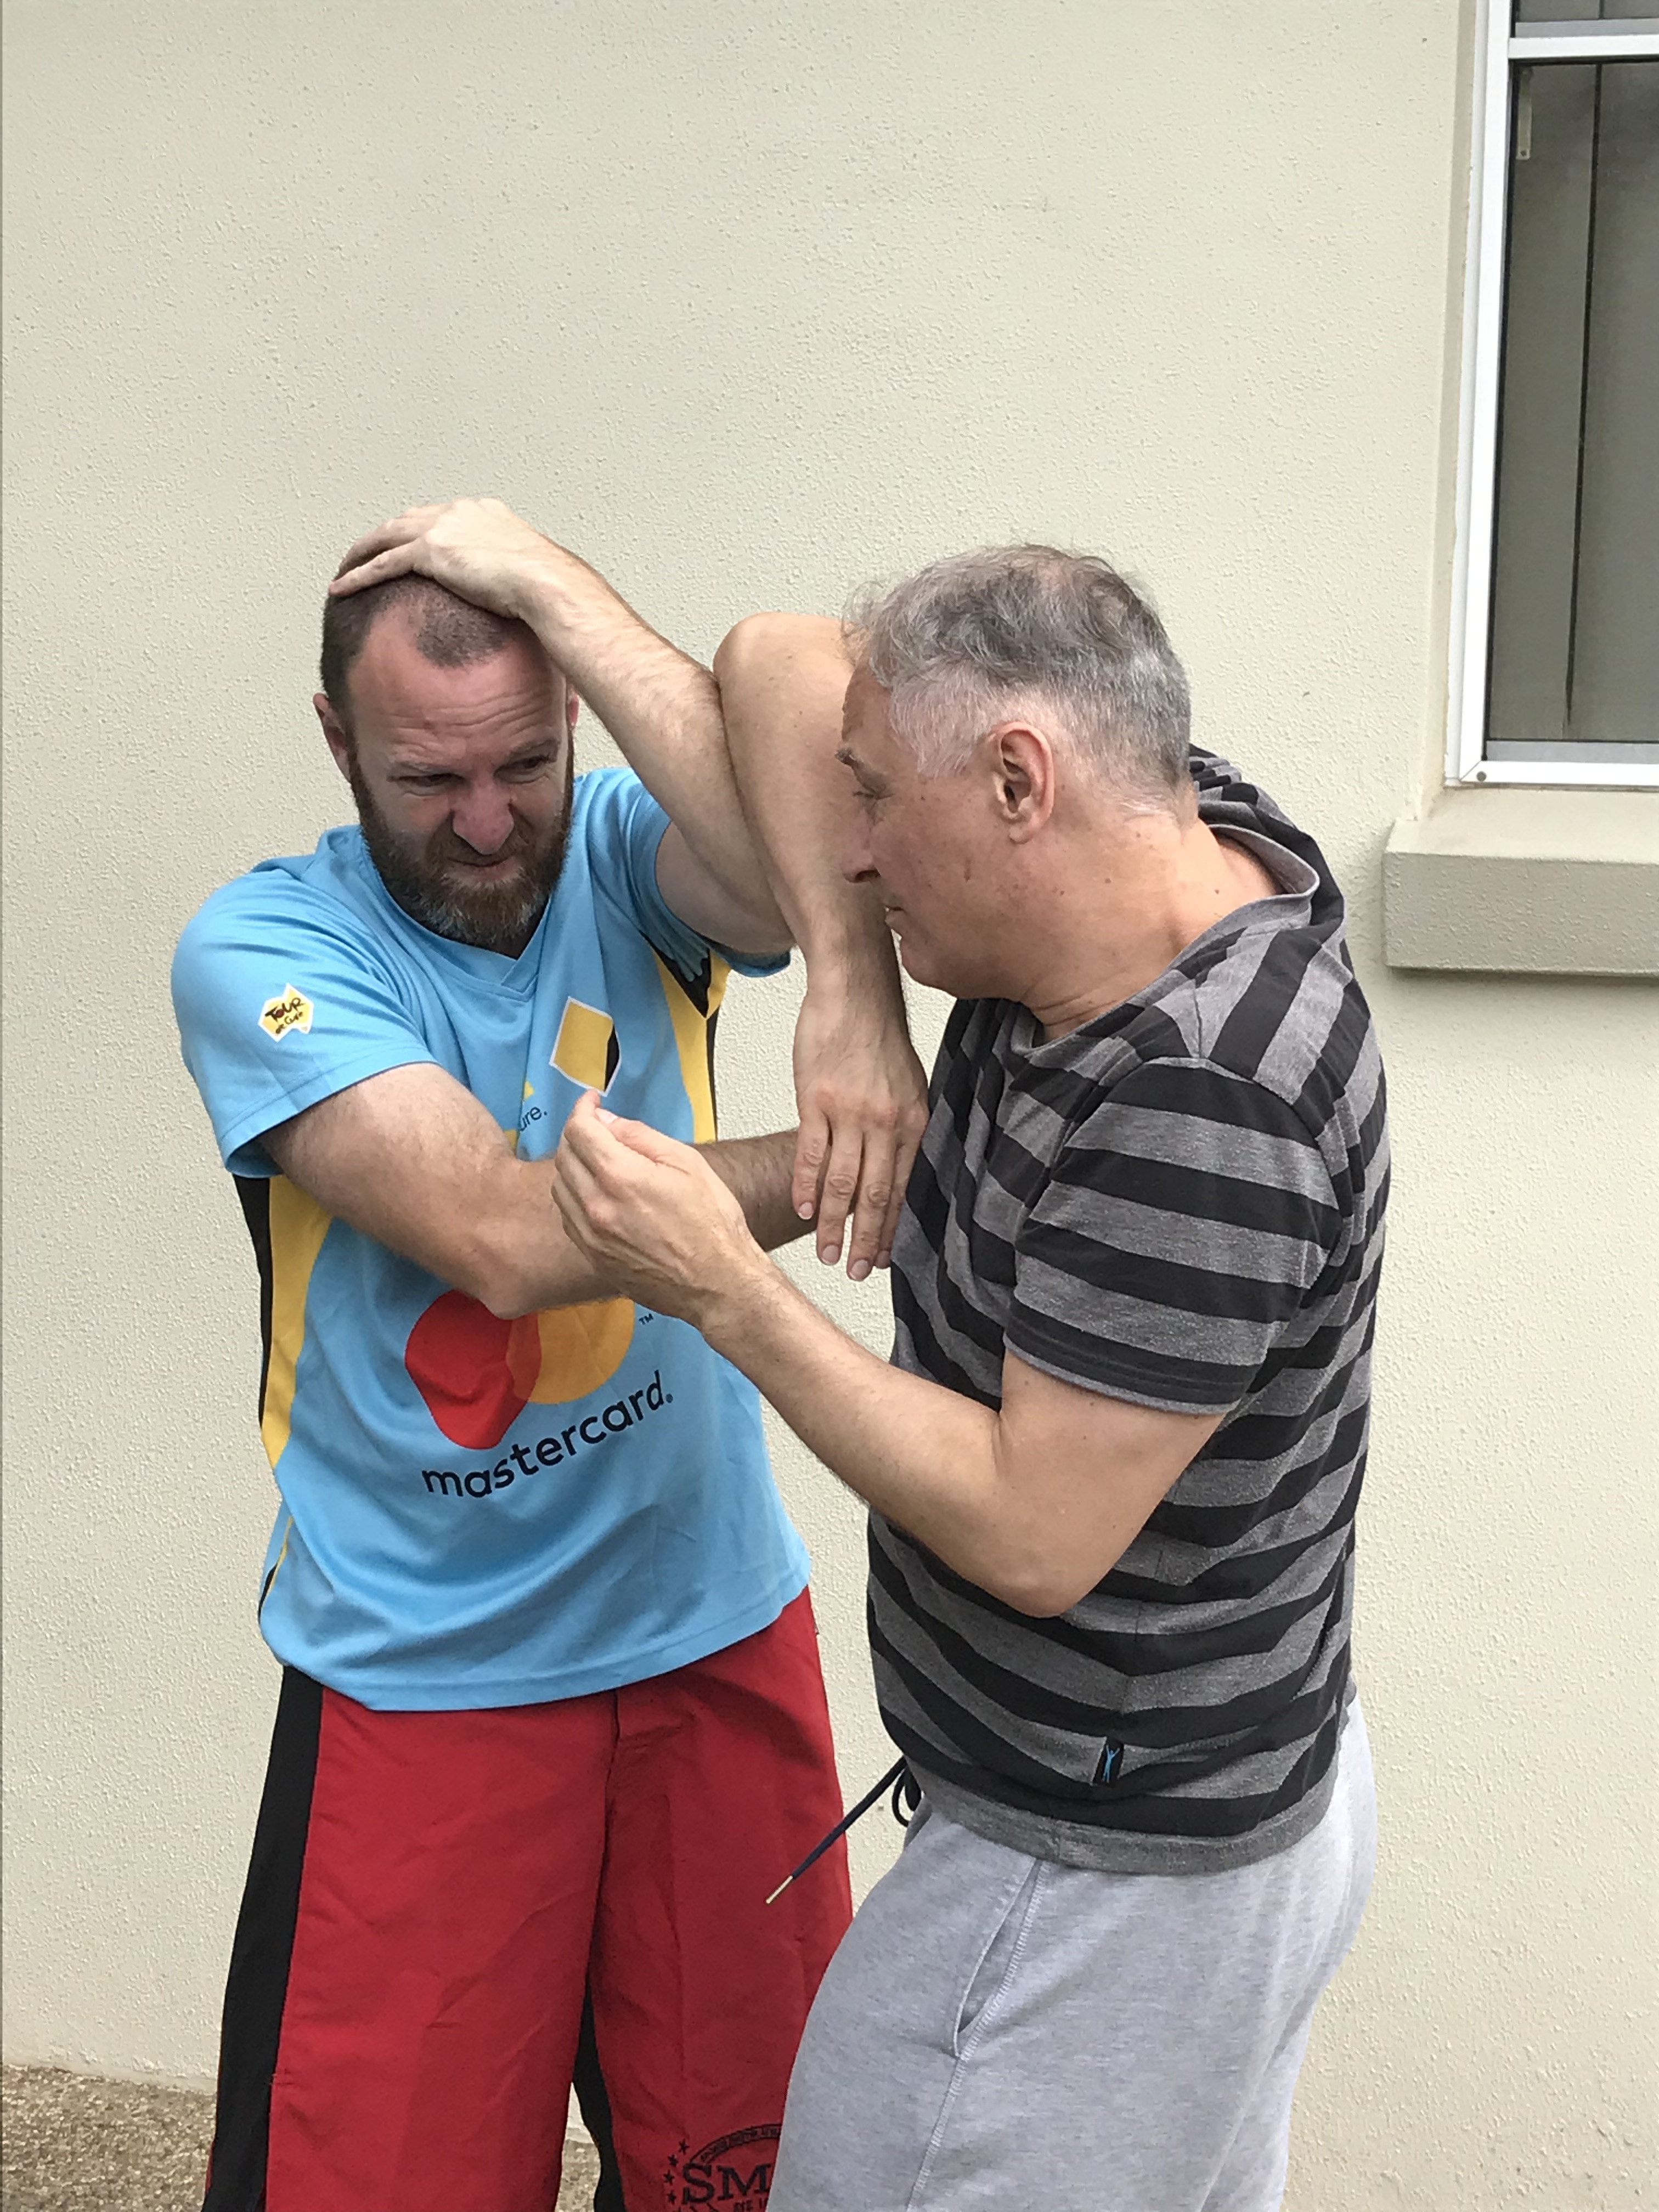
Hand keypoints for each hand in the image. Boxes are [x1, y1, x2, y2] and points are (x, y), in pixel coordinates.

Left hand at [328, 497, 563, 623]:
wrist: (545, 582)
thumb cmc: (547, 585)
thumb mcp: (529, 571)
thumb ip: (511, 573)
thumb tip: (518, 596)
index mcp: (483, 512)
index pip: (438, 518)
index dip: (416, 532)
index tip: (405, 546)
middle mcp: (458, 512)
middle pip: (405, 521)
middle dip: (382, 538)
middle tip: (364, 554)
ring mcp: (440, 529)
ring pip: (385, 538)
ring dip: (361, 554)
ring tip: (344, 570)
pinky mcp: (428, 552)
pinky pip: (382, 565)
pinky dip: (359, 576)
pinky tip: (342, 588)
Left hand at [551, 1093, 765, 1327]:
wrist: (717, 1284)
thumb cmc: (712, 1225)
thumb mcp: (687, 1163)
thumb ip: (641, 1137)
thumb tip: (609, 1122)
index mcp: (621, 1177)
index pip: (579, 1130)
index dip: (583, 1109)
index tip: (592, 1102)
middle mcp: (597, 1207)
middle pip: (564, 1156)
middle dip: (576, 1133)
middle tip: (596, 1127)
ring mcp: (591, 1236)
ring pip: (559, 1188)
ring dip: (571, 1165)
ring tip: (595, 1160)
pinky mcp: (593, 1258)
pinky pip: (568, 1218)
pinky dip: (574, 1197)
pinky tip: (596, 1194)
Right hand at [792, 975, 928, 1280]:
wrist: (854, 992)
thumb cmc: (878, 1036)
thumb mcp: (910, 1085)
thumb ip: (905, 1128)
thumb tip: (902, 1171)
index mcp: (913, 1122)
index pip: (904, 1189)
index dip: (894, 1229)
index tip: (886, 1259)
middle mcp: (885, 1123)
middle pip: (875, 1195)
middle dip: (867, 1240)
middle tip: (859, 1272)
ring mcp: (849, 1113)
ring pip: (842, 1183)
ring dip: (833, 1225)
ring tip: (828, 1254)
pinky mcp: (816, 1101)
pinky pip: (811, 1154)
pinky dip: (807, 1187)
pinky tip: (804, 1211)